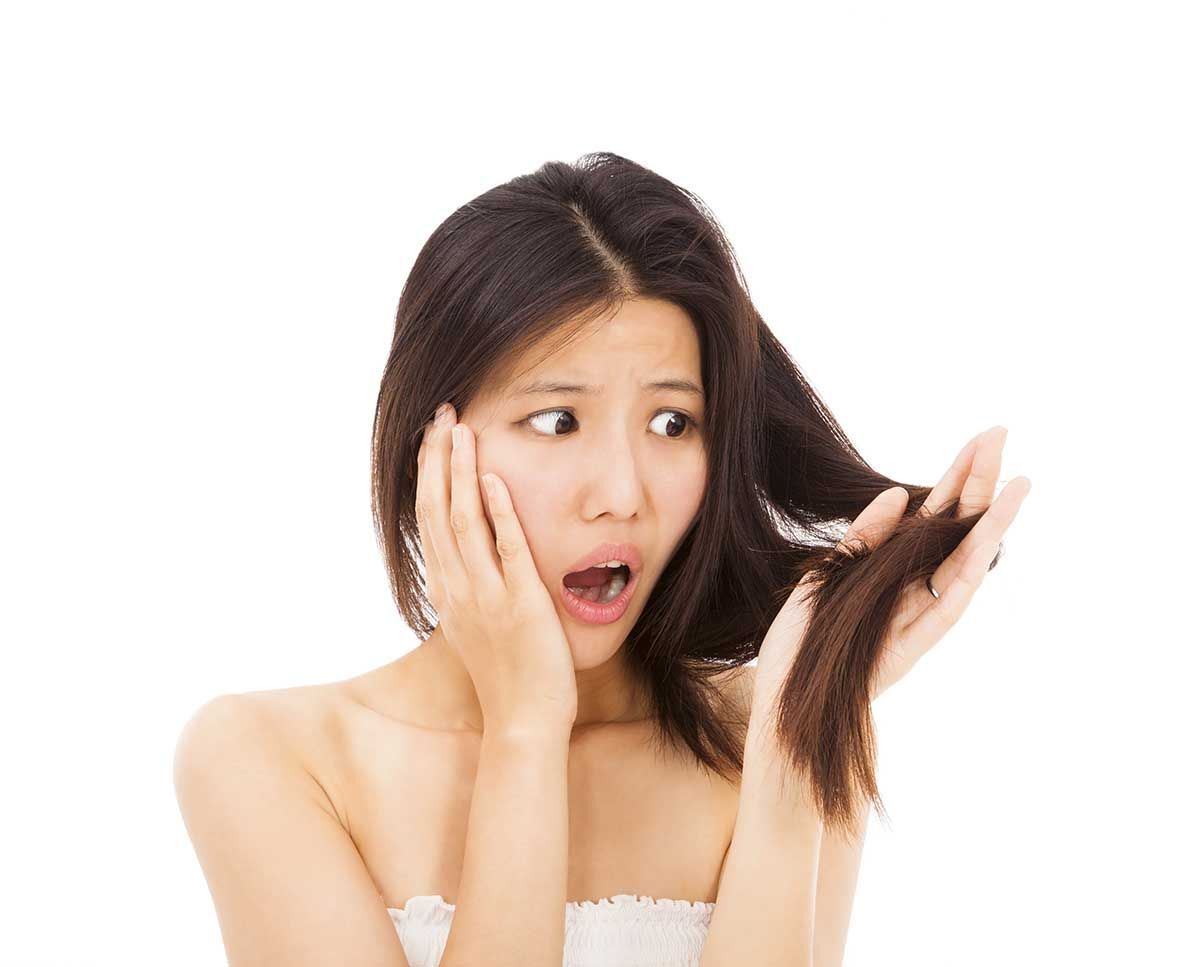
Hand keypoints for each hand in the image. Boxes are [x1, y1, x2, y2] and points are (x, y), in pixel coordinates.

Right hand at [416, 402, 577, 732]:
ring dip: (460, 473)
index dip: (428, 475)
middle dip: (438, 460)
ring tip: (462, 431)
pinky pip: (505, 551)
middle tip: (442, 415)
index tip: (433, 437)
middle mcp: (457, 589)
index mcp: (447, 591)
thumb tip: (470, 558)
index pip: (428, 520)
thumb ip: (470, 588)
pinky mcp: (520, 605)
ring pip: (463, 522)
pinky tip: (494, 479)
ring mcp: (486, 596)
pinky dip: (498, 514)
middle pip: (437, 511)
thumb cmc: (506, 676)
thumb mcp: (476, 625)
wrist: (522, 722)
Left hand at [751, 426, 1031, 725]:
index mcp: (892, 566)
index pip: (935, 512)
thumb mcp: (828, 574)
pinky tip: (988, 541)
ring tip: (1019, 484)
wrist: (781, 697)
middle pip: (956, 527)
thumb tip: (902, 493)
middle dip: (980, 482)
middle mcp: (914, 587)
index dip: (958, 474)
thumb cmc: (802, 639)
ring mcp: (918, 616)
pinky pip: (947, 606)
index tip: (984, 437)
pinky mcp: (913, 646)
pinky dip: (969, 573)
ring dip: (992, 524)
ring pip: (964, 563)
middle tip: (1002, 435)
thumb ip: (865, 537)